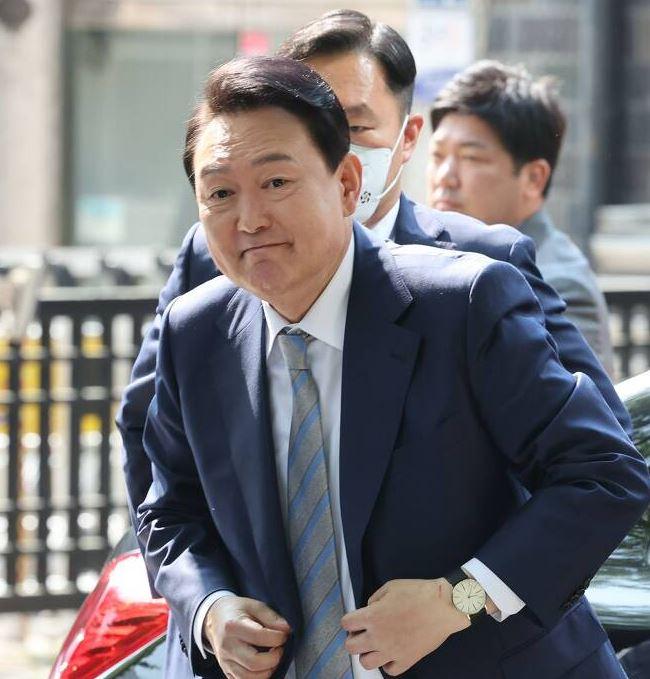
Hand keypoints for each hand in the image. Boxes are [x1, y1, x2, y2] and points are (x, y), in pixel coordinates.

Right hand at [204, 595, 290, 678]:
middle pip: (253, 662)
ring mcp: (224, 661)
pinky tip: (265, 667)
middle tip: (281, 649)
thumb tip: (286, 629)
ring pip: (248, 677)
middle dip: (274, 659)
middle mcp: (227, 646)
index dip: (277, 637)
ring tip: (274, 658)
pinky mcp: (226, 671)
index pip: (259, 637)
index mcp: (232, 626)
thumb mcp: (253, 605)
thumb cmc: (236, 610)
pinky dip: (257, 678)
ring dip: (267, 671)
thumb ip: (271, 617)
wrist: (214, 618)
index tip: (285, 634)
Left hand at [342, 578, 469, 675]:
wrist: (444, 606)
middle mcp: (379, 636)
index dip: (349, 620)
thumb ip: (375, 599)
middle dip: (353, 638)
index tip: (355, 619)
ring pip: (366, 663)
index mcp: (373, 615)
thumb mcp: (391, 586)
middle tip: (362, 633)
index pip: (346, 623)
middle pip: (350, 646)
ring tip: (375, 644)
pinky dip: (387, 663)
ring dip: (367, 653)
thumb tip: (369, 608)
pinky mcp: (407, 660)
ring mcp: (392, 651)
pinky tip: (391, 652)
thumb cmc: (420, 593)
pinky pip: (389, 670)